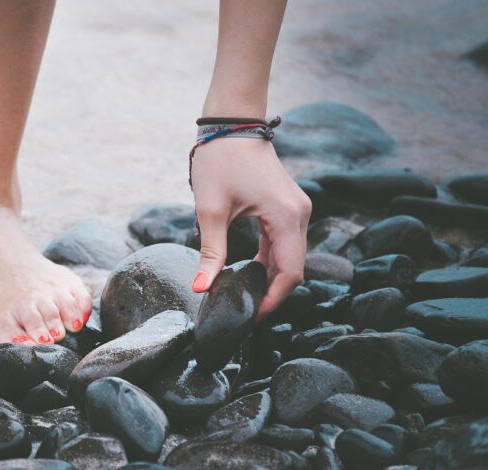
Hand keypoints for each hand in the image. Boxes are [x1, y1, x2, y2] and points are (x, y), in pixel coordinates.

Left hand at [190, 136, 310, 319]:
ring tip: (244, 297)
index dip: (273, 300)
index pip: (290, 273)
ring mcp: (296, 209)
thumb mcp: (211, 211)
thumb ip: (211, 253)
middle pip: (293, 268)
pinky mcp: (286, 206)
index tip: (251, 317)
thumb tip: (201, 289)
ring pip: (289, 256)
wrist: (230, 123)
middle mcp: (299, 214)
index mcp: (286, 216)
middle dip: (271, 293)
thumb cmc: (219, 160)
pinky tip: (250, 274)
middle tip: (244, 312)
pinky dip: (269, 260)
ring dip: (269, 278)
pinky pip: (283, 242)